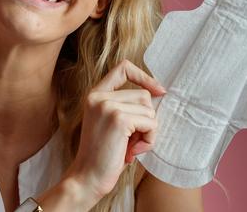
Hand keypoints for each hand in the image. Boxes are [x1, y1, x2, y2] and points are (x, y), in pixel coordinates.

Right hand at [64, 60, 165, 199]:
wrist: (87, 178)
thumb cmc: (103, 155)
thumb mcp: (109, 123)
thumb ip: (124, 106)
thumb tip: (157, 94)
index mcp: (94, 95)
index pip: (123, 68)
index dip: (144, 76)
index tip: (158, 90)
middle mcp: (98, 96)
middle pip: (144, 95)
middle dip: (146, 119)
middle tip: (132, 140)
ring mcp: (108, 106)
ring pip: (149, 109)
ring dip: (148, 132)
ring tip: (131, 147)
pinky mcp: (119, 119)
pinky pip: (150, 123)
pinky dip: (148, 140)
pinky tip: (133, 151)